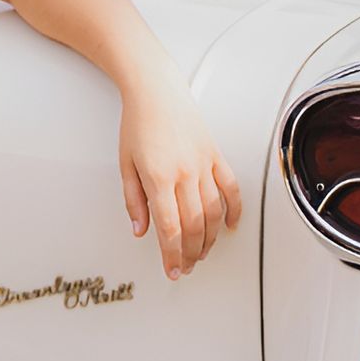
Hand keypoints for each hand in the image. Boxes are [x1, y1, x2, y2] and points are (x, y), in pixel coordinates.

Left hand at [117, 75, 242, 280]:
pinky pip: (231, 188)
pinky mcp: (216, 156)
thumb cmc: (137, 124)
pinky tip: (229, 227)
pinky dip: (234, 211)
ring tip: (201, 253)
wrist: (156, 91)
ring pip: (214, 212)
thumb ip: (133, 200)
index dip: (172, 255)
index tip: (171, 270)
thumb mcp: (125, 164)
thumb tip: (140, 230)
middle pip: (195, 226)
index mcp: (159, 177)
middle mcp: (185, 173)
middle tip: (185, 268)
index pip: (170, 228)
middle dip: (190, 254)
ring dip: (210, 239)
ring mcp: (204, 164)